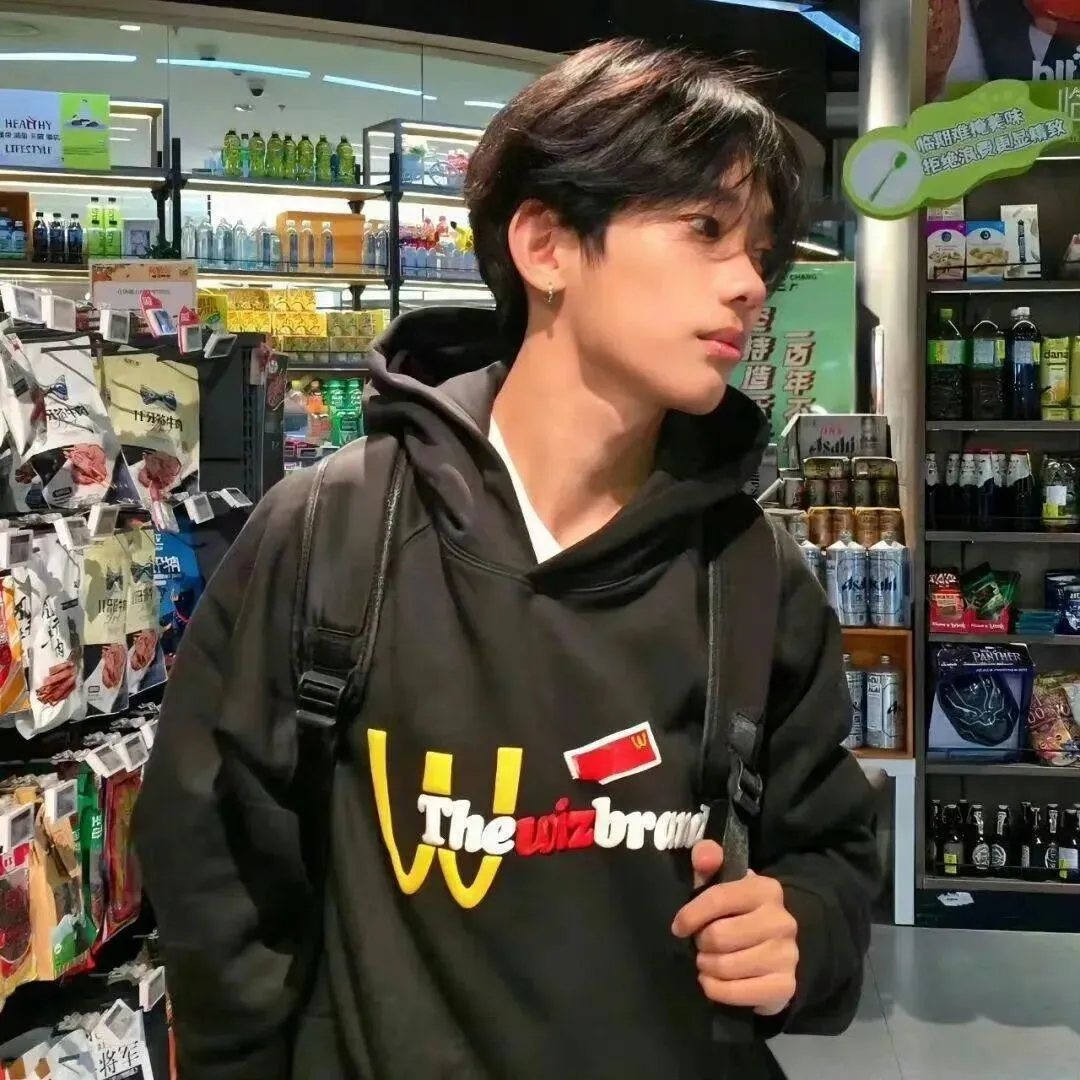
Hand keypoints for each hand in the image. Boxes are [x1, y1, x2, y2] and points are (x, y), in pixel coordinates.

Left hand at [671, 840, 797, 1016]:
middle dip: (701, 943)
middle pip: (719, 936)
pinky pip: (737, 993)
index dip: (691, 915)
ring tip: (707, 961)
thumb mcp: (723, 883)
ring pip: (726, 966)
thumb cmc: (740, 912)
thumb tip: (703, 854)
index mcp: (765, 889)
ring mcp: (787, 955)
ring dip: (706, 967)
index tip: (678, 927)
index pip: (718, 898)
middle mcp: (782, 920)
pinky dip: (716, 990)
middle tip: (701, 944)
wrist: (777, 949)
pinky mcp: (786, 986)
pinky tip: (712, 981)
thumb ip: (709, 861)